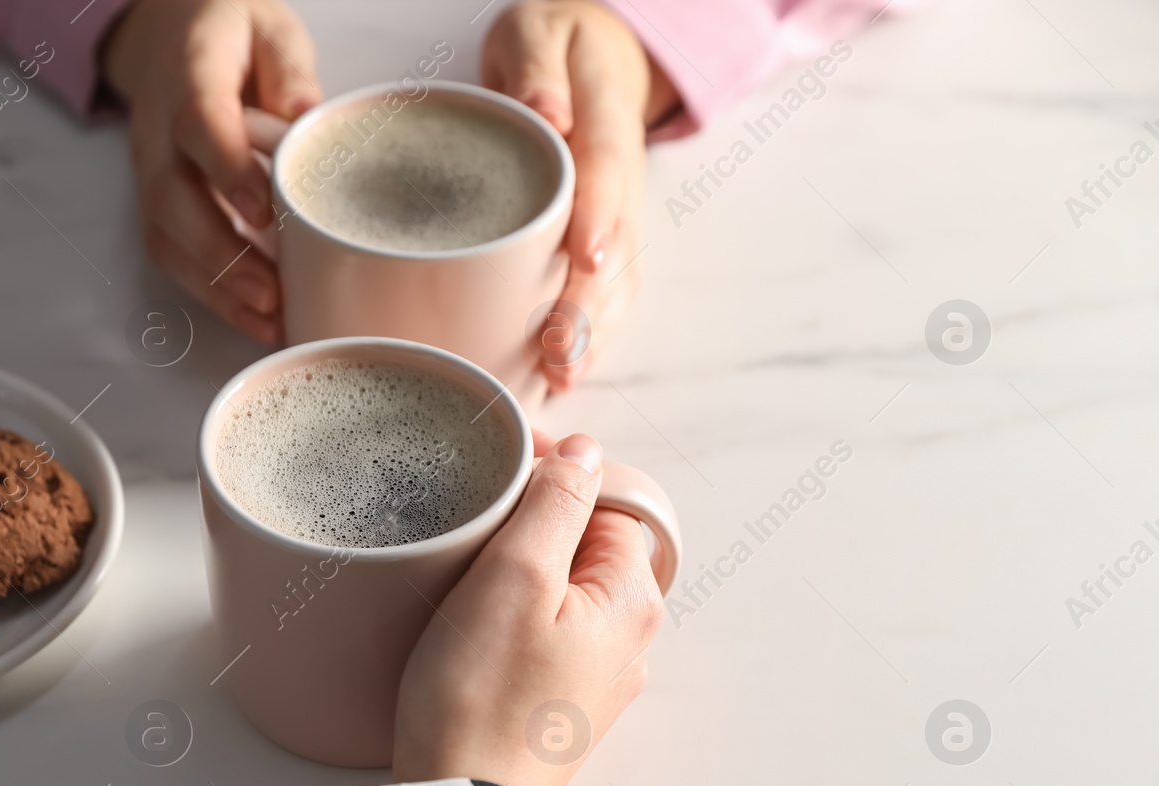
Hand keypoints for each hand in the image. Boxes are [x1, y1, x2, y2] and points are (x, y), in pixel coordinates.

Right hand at [101, 0, 321, 342]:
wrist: (173, 36)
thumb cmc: (232, 37)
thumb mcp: (269, 29)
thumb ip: (288, 69)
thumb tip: (307, 116)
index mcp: (189, 74)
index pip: (199, 122)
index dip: (226, 168)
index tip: (264, 212)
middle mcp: (157, 128)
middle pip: (171, 196)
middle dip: (219, 251)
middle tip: (269, 290)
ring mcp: (149, 169)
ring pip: (164, 235)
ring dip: (214, 284)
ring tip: (266, 318)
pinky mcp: (155, 202)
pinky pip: (170, 252)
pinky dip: (207, 291)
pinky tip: (252, 316)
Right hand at [393, 432, 664, 785]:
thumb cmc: (480, 698)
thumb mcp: (515, 578)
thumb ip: (556, 503)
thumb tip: (586, 452)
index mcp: (632, 598)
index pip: (605, 498)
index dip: (551, 476)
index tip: (495, 478)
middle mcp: (631, 639)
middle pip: (585, 543)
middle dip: (530, 527)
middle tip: (470, 538)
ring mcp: (598, 677)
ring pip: (562, 589)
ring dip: (517, 573)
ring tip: (463, 585)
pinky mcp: (560, 706)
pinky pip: (546, 634)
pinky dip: (512, 617)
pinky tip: (474, 633)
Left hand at [482, 1, 677, 392]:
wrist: (590, 58)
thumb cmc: (551, 49)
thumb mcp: (537, 35)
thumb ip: (538, 71)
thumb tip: (547, 115)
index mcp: (604, 120)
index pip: (606, 172)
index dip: (599, 217)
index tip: (585, 259)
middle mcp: (620, 176)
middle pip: (619, 244)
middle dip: (592, 301)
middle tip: (561, 348)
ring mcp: (620, 214)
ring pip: (621, 279)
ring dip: (596, 332)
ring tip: (562, 376)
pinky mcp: (609, 242)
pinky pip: (612, 292)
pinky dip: (594, 336)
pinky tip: (565, 376)